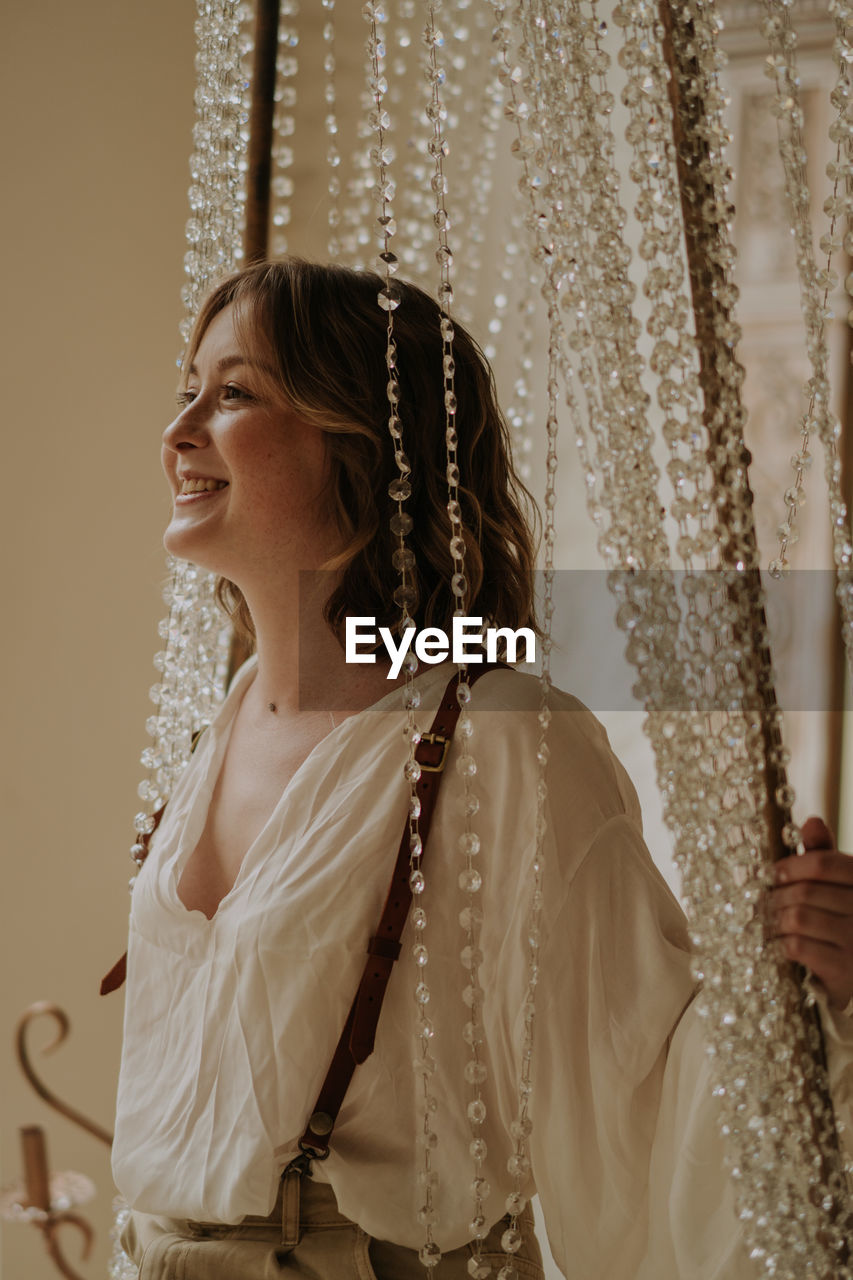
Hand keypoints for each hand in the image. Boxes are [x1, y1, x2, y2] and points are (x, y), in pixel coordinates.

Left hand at [770, 816, 852, 1011]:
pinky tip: (777, 944)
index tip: (773, 873)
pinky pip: (798, 946)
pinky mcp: (843, 970)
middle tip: (761, 903)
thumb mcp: (838, 887)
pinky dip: (780, 943)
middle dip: (776, 896)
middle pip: (805, 891)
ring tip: (766, 922)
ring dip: (774, 919)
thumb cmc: (842, 922)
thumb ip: (824, 855)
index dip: (792, 865)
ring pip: (798, 917)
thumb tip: (812, 820)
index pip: (824, 862)